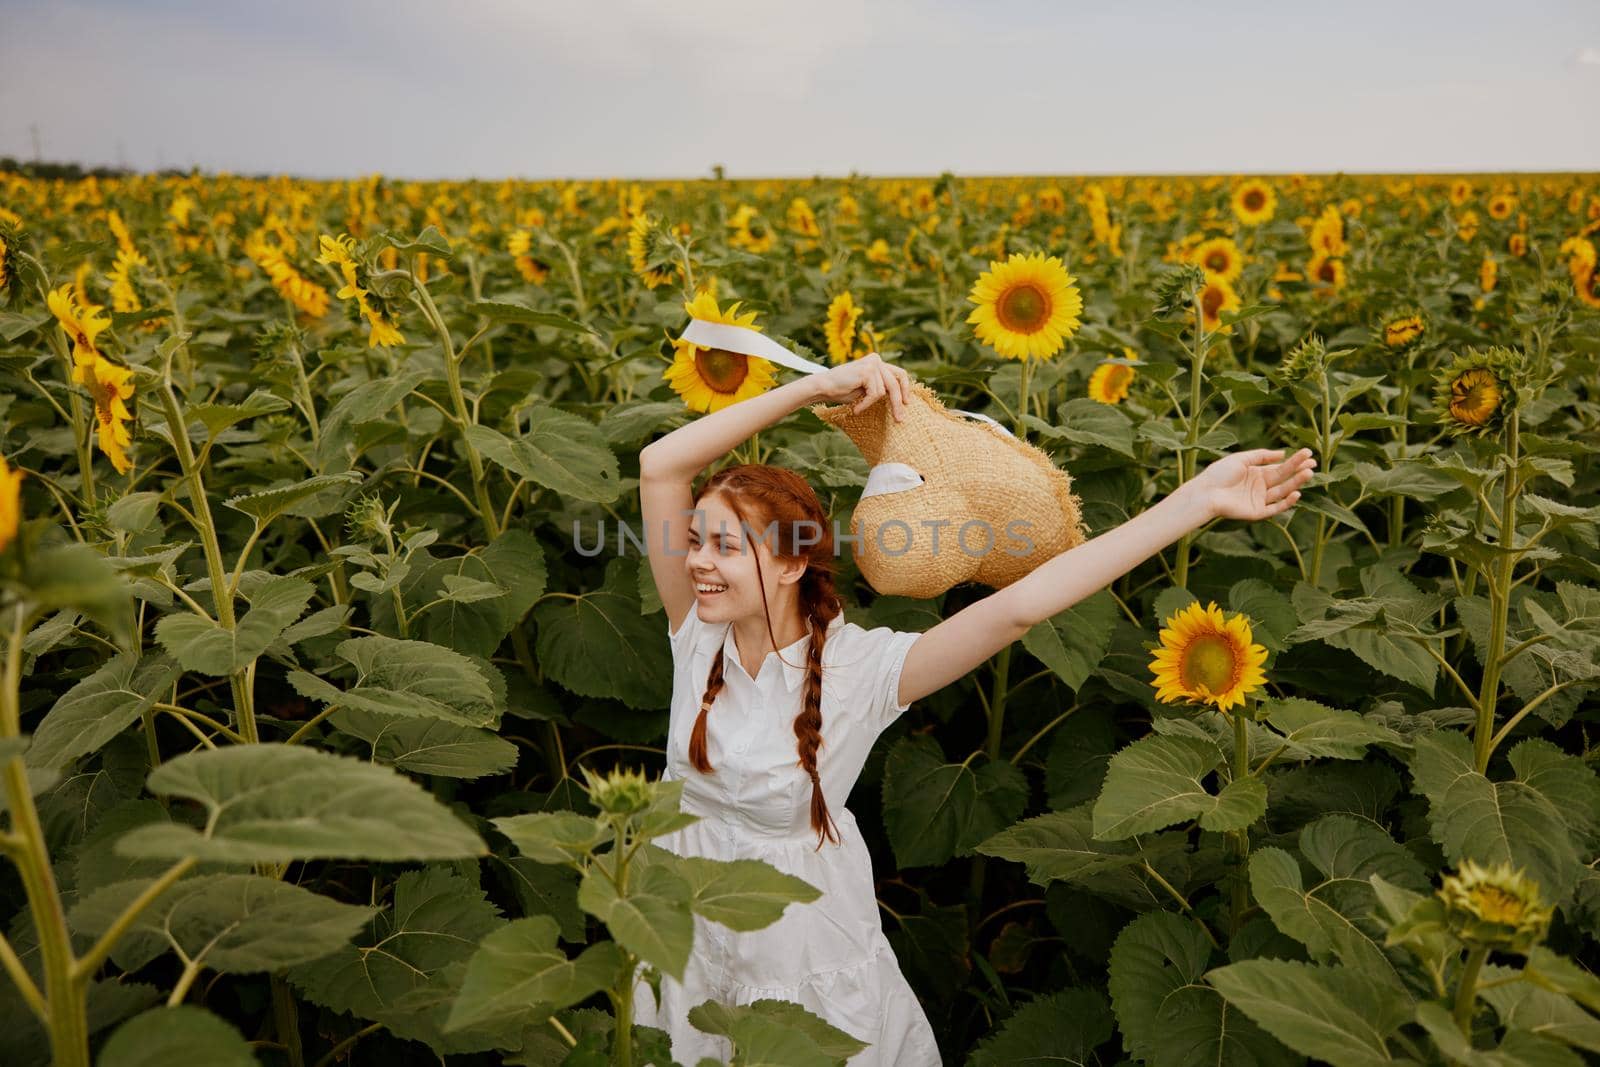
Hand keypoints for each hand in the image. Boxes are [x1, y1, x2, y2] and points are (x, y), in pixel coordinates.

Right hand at [810, 353, 912, 421]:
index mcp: (877, 362)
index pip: (899, 373)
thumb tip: (900, 399)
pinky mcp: (867, 371)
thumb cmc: (843, 390)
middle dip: (898, 403)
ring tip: (858, 408)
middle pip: (895, 383)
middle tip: (900, 419)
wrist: (824, 386)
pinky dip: (866, 404)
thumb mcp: (866, 389)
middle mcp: (876, 360)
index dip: (905, 388)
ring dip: (871, 404)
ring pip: (884, 391)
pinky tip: (856, 408)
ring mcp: (872, 363)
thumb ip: (880, 387)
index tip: (907, 403)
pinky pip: (875, 394)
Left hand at [1189, 447, 1315, 522]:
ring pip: (1282, 491)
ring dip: (1296, 483)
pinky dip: (1286, 502)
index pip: (1280, 467)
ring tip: (1308, 473)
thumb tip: (1283, 453)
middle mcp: (1260, 487)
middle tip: (1314, 464)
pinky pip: (1275, 508)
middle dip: (1299, 471)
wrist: (1206, 492)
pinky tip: (1296, 493)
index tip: (1309, 454)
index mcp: (1256, 473)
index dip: (1294, 461)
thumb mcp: (1241, 459)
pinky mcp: (1257, 512)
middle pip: (1284, 478)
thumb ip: (1262, 456)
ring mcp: (1259, 500)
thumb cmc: (1219, 474)